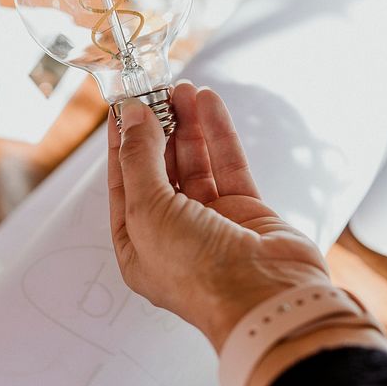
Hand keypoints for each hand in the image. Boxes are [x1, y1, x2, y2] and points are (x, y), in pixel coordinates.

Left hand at [107, 81, 331, 351]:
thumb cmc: (198, 272)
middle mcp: (173, 234)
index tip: (124, 106)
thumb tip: (136, 118)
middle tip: (157, 91)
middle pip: (160, 170)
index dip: (122, 144)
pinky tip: (209, 104)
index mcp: (139, 246)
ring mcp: (211, 222)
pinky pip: (228, 165)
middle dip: (157, 129)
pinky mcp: (245, 211)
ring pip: (195, 163)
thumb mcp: (149, 211)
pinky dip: (219, 135)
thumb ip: (140, 159)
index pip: (123, 184)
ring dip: (187, 125)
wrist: (264, 296)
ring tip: (184, 89)